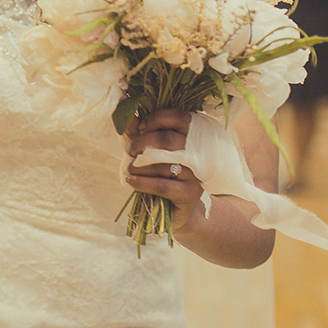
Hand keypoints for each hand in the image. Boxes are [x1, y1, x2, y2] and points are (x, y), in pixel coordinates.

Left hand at [124, 109, 204, 231]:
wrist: (179, 210)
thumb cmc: (162, 175)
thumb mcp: (151, 152)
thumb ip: (140, 134)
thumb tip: (129, 119)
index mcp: (193, 137)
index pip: (180, 118)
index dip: (156, 119)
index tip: (140, 128)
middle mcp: (198, 153)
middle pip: (167, 139)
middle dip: (142, 143)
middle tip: (132, 151)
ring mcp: (196, 173)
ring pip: (161, 163)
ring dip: (139, 166)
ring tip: (131, 170)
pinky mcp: (190, 193)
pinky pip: (161, 184)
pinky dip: (141, 182)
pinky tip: (130, 181)